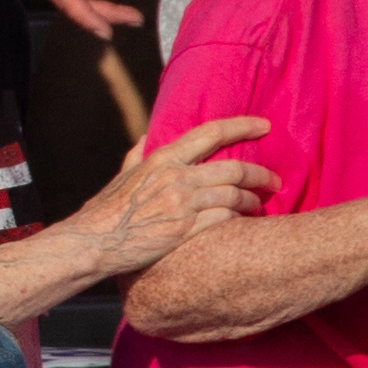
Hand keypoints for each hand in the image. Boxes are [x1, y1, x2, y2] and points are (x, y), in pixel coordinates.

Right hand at [84, 115, 275, 275]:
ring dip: (253, 202)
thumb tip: (147, 136)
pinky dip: (238, 221)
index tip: (265, 125)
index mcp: (162, 158)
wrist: (94, 242)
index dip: (242, 126)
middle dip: (260, 174)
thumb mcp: (121, 175)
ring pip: (234, 196)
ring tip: (259, 207)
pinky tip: (243, 225)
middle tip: (273, 181)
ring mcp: (182, 204)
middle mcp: (176, 177)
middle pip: (234, 169)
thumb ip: (137, 154)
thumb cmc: (106, 211)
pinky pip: (225, 220)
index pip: (210, 133)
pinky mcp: (186, 230)